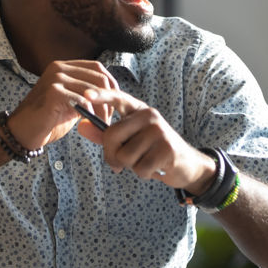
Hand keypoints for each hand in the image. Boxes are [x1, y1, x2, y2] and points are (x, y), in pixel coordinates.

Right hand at [6, 61, 119, 149]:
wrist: (23, 132)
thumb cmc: (47, 120)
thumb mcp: (71, 102)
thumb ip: (86, 94)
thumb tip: (110, 95)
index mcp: (64, 67)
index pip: (97, 67)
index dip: (111, 84)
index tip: (115, 102)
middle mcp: (59, 67)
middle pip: (98, 77)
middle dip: (109, 98)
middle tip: (108, 117)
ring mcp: (55, 78)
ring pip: (93, 90)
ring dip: (101, 109)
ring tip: (100, 123)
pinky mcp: (53, 92)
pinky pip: (82, 99)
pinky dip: (90, 112)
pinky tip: (88, 122)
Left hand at [77, 88, 216, 193]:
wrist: (186, 165)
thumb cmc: (153, 152)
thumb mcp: (129, 141)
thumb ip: (105, 135)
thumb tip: (81, 126)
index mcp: (138, 110)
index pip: (118, 98)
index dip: (102, 96)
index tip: (86, 94)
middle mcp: (149, 115)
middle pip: (112, 135)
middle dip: (112, 155)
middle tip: (122, 163)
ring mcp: (159, 130)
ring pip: (125, 155)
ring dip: (131, 166)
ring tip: (145, 161)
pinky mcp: (167, 148)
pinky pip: (140, 167)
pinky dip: (144, 173)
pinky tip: (155, 168)